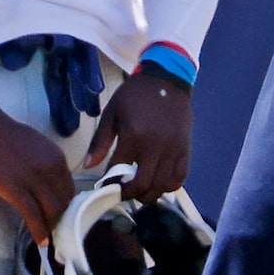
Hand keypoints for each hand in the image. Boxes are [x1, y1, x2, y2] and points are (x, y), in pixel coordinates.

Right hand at [0, 90, 76, 245]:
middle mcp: (50, 169)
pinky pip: (32, 214)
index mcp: (57, 158)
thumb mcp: (39, 147)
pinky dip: (39, 230)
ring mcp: (32, 179)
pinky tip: (41, 241)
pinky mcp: (14, 188)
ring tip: (50, 238)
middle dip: (62, 219)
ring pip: (51, 210)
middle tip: (57, 230)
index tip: (62, 215)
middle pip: (63, 202)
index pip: (70, 189)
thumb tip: (54, 187)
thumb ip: (50, 166)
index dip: (67, 206)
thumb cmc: (8, 137)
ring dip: (52, 227)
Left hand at [87, 69, 193, 200]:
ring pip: (162, 186)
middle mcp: (155, 146)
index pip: (118, 172)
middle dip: (129, 194)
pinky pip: (180, 177)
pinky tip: (159, 181)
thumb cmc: (135, 96)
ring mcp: (173, 150)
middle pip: (143, 185)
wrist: (166, 80)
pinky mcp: (185, 150)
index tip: (106, 186)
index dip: (110, 184)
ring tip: (141, 189)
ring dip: (150, 193)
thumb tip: (88, 165)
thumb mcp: (112, 113)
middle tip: (123, 192)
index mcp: (133, 136)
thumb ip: (100, 141)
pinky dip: (169, 185)